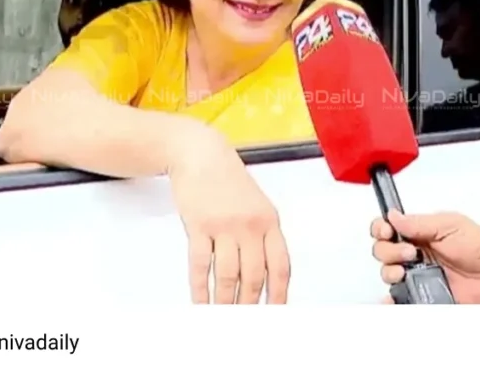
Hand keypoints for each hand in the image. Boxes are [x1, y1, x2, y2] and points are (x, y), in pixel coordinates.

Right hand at [169, 130, 289, 303]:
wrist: (201, 154)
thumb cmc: (229, 181)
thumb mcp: (256, 206)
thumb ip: (262, 237)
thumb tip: (264, 278)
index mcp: (270, 222)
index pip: (280, 266)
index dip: (279, 295)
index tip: (275, 315)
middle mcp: (251, 225)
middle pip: (254, 276)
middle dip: (250, 306)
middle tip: (244, 324)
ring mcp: (225, 226)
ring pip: (228, 275)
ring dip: (225, 302)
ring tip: (222, 320)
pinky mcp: (199, 226)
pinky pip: (201, 265)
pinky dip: (200, 288)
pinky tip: (201, 302)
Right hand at [370, 209, 479, 303]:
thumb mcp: (450, 224)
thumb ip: (418, 222)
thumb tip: (393, 216)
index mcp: (420, 232)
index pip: (387, 227)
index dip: (380, 229)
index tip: (386, 231)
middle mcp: (415, 253)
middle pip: (382, 250)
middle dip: (388, 250)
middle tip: (410, 252)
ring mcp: (417, 274)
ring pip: (387, 273)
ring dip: (390, 271)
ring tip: (408, 271)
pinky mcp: (421, 294)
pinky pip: (398, 297)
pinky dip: (390, 299)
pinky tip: (394, 294)